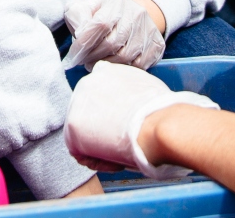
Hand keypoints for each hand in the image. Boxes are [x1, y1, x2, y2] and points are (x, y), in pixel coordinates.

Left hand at [59, 0, 165, 69]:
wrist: (130, 17)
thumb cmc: (100, 16)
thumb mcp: (83, 9)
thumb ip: (77, 17)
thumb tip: (81, 34)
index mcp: (116, 3)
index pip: (100, 24)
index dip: (84, 44)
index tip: (74, 56)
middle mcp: (136, 13)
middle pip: (112, 43)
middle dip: (93, 57)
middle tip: (84, 62)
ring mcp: (149, 29)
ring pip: (126, 56)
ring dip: (107, 65)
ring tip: (96, 64)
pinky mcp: (157, 44)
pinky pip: (140, 64)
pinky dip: (124, 69)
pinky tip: (114, 66)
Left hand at [64, 62, 215, 179]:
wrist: (158, 125)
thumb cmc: (161, 111)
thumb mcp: (146, 87)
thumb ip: (130, 89)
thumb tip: (131, 94)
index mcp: (104, 72)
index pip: (100, 97)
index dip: (112, 116)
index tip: (125, 127)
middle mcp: (87, 82)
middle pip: (91, 116)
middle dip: (106, 133)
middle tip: (125, 143)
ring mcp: (77, 103)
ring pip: (86, 135)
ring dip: (104, 149)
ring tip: (125, 154)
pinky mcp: (72, 127)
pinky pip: (81, 152)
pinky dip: (100, 162)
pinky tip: (119, 162)